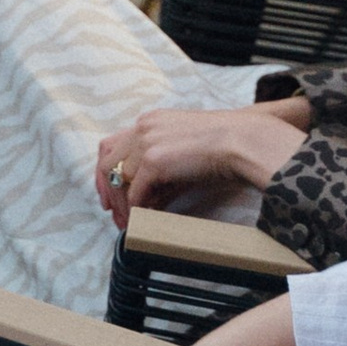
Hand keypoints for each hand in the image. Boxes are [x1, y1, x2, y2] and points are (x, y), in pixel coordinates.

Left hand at [94, 98, 307, 226]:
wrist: (241, 141)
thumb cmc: (224, 146)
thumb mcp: (185, 150)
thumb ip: (162, 168)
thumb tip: (147, 198)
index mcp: (150, 121)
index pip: (112, 145)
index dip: (106, 172)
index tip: (109, 194)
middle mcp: (142, 128)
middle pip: (108, 162)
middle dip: (107, 191)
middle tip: (113, 215)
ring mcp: (146, 143)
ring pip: (119, 180)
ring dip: (123, 205)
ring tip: (129, 224)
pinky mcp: (154, 161)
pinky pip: (135, 192)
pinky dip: (136, 209)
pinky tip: (142, 220)